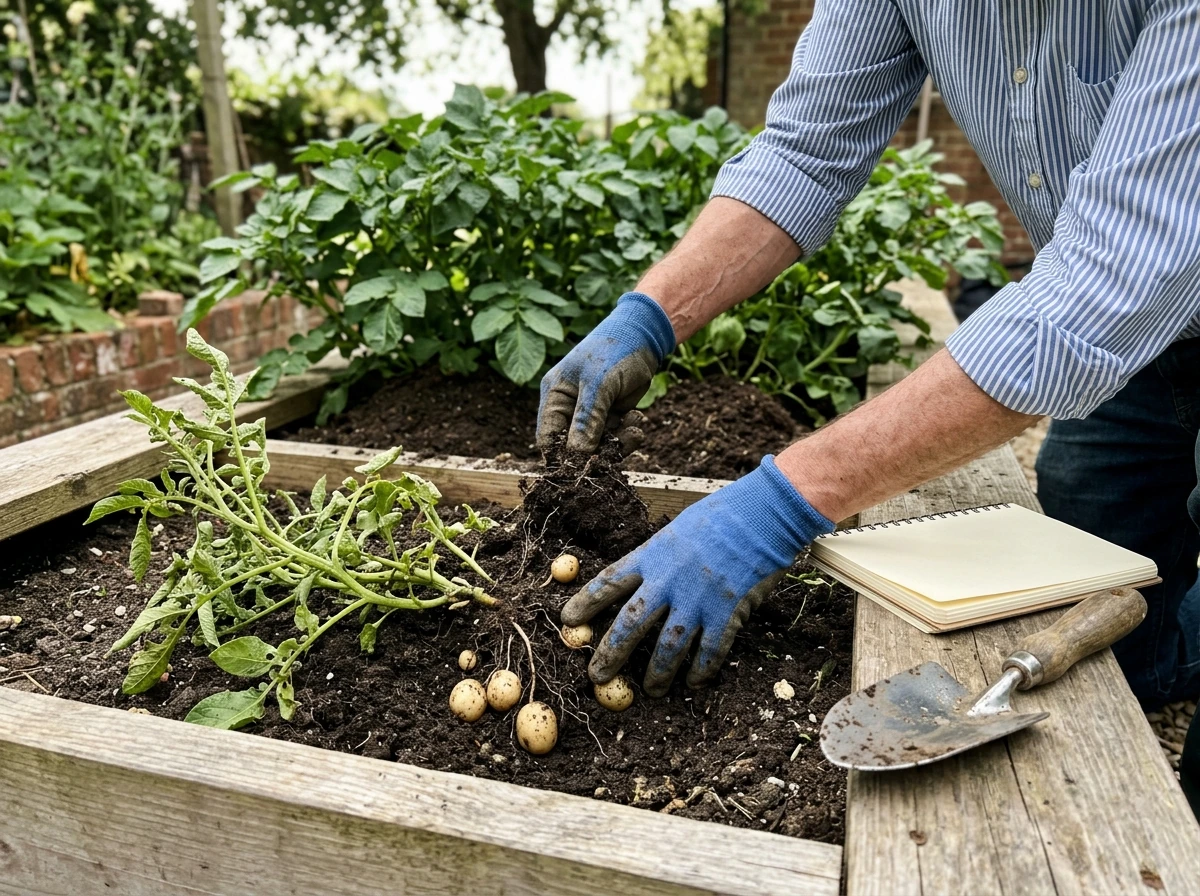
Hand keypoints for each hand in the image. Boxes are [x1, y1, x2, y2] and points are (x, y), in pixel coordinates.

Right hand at [537, 292, 675, 452]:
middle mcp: (569, 407)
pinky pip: (615, 437)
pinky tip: (638, 421)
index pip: (548, 438)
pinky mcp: (610, 415)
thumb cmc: (614, 351)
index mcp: (555, 396)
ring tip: (635, 425)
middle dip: (597, 450)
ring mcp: (590, 412)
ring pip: (598, 445)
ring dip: (618, 442)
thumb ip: (587, 421)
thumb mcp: (600, 385)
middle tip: (618, 448)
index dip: (562, 457)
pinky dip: (627, 435)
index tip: (583, 468)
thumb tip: (577, 458)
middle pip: (574, 446)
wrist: (645, 335)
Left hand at [561, 455, 833, 695]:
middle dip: (610, 653)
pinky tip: (693, 682)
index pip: (608, 582)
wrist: (761, 515)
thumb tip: (643, 583)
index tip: (566, 620)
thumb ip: (659, 558)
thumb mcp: (677, 530)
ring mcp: (697, 599)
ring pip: (668, 645)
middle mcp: (667, 580)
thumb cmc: (721, 515)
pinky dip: (701, 669)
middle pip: (629, 623)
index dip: (585, 603)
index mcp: (651, 555)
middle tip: (596, 676)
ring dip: (656, 672)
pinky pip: (710, 649)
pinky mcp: (727, 612)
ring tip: (650, 689)